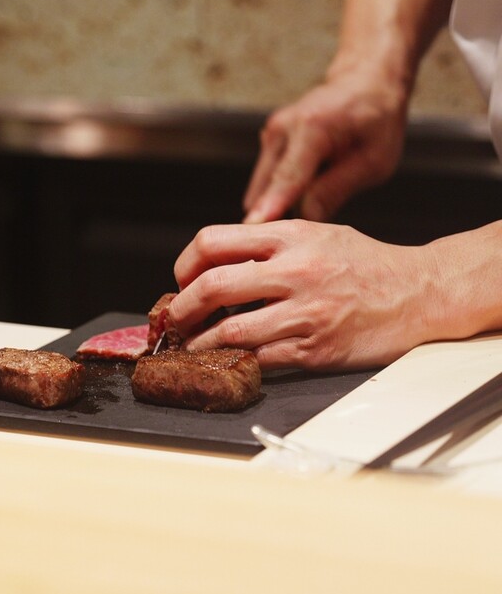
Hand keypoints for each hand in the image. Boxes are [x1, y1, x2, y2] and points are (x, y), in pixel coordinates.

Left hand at [171, 220, 437, 370]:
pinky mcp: (315, 349)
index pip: (214, 242)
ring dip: (200, 342)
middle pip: (213, 287)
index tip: (182, 279)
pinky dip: (236, 360)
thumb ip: (270, 242)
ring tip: (190, 344)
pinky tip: (226, 358)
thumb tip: (220, 259)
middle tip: (174, 318)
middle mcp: (295, 271)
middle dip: (182, 307)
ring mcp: (305, 312)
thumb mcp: (318, 233)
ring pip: (231, 331)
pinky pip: (261, 358)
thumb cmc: (367, 262)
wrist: (419, 293)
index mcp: (290, 236)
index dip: (186, 263)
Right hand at [243, 66, 407, 222]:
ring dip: (279, 205)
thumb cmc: (376, 122)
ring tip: (311, 204)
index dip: (272, 204)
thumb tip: (306, 218)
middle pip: (267, 189)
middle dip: (276, 214)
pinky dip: (279, 195)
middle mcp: (282, 128)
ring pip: (262, 190)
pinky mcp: (267, 143)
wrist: (364, 83)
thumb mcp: (374, 161)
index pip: (288, 177)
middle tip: (302, 237)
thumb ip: (336, 190)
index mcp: (313, 128)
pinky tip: (306, 188)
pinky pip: (266, 183)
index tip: (252, 226)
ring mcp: (270, 135)